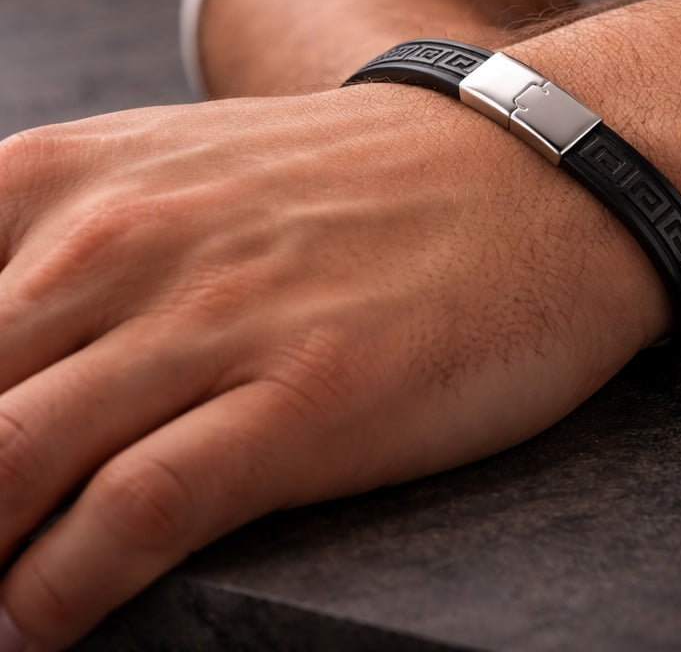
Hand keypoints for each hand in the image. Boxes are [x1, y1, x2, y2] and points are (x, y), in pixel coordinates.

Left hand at [0, 83, 664, 648]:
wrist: (529, 173)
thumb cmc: (358, 184)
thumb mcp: (177, 177)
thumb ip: (65, 255)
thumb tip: (4, 365)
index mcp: (69, 178)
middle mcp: (121, 239)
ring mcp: (217, 318)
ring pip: (4, 464)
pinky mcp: (308, 394)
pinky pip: (134, 514)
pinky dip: (60, 592)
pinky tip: (38, 627)